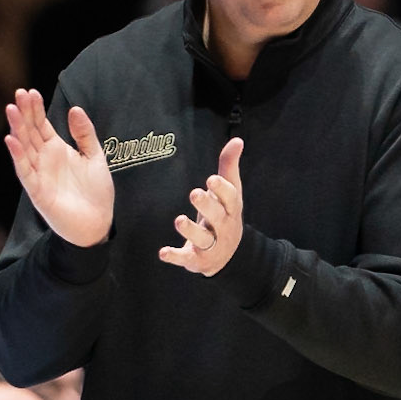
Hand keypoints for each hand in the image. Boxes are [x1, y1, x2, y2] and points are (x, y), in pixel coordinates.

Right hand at [3, 88, 113, 247]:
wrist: (99, 223)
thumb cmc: (95, 192)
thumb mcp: (95, 156)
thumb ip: (84, 134)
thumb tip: (75, 108)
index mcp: (56, 150)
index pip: (41, 125)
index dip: (36, 109)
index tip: (31, 91)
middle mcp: (44, 160)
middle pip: (30, 132)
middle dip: (24, 113)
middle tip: (18, 93)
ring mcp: (39, 175)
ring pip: (24, 148)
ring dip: (17, 129)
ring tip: (11, 110)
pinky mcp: (38, 192)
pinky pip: (25, 172)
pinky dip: (18, 156)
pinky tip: (11, 140)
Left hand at [159, 137, 243, 275]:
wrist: (228, 255)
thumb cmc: (224, 214)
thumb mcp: (230, 192)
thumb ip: (229, 166)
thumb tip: (237, 140)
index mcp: (230, 209)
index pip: (230, 198)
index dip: (222, 189)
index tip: (211, 180)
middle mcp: (223, 227)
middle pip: (217, 217)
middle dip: (206, 206)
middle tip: (194, 193)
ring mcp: (211, 245)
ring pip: (203, 239)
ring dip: (191, 230)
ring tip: (179, 220)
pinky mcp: (196, 259)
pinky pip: (186, 258)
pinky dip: (175, 256)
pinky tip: (163, 252)